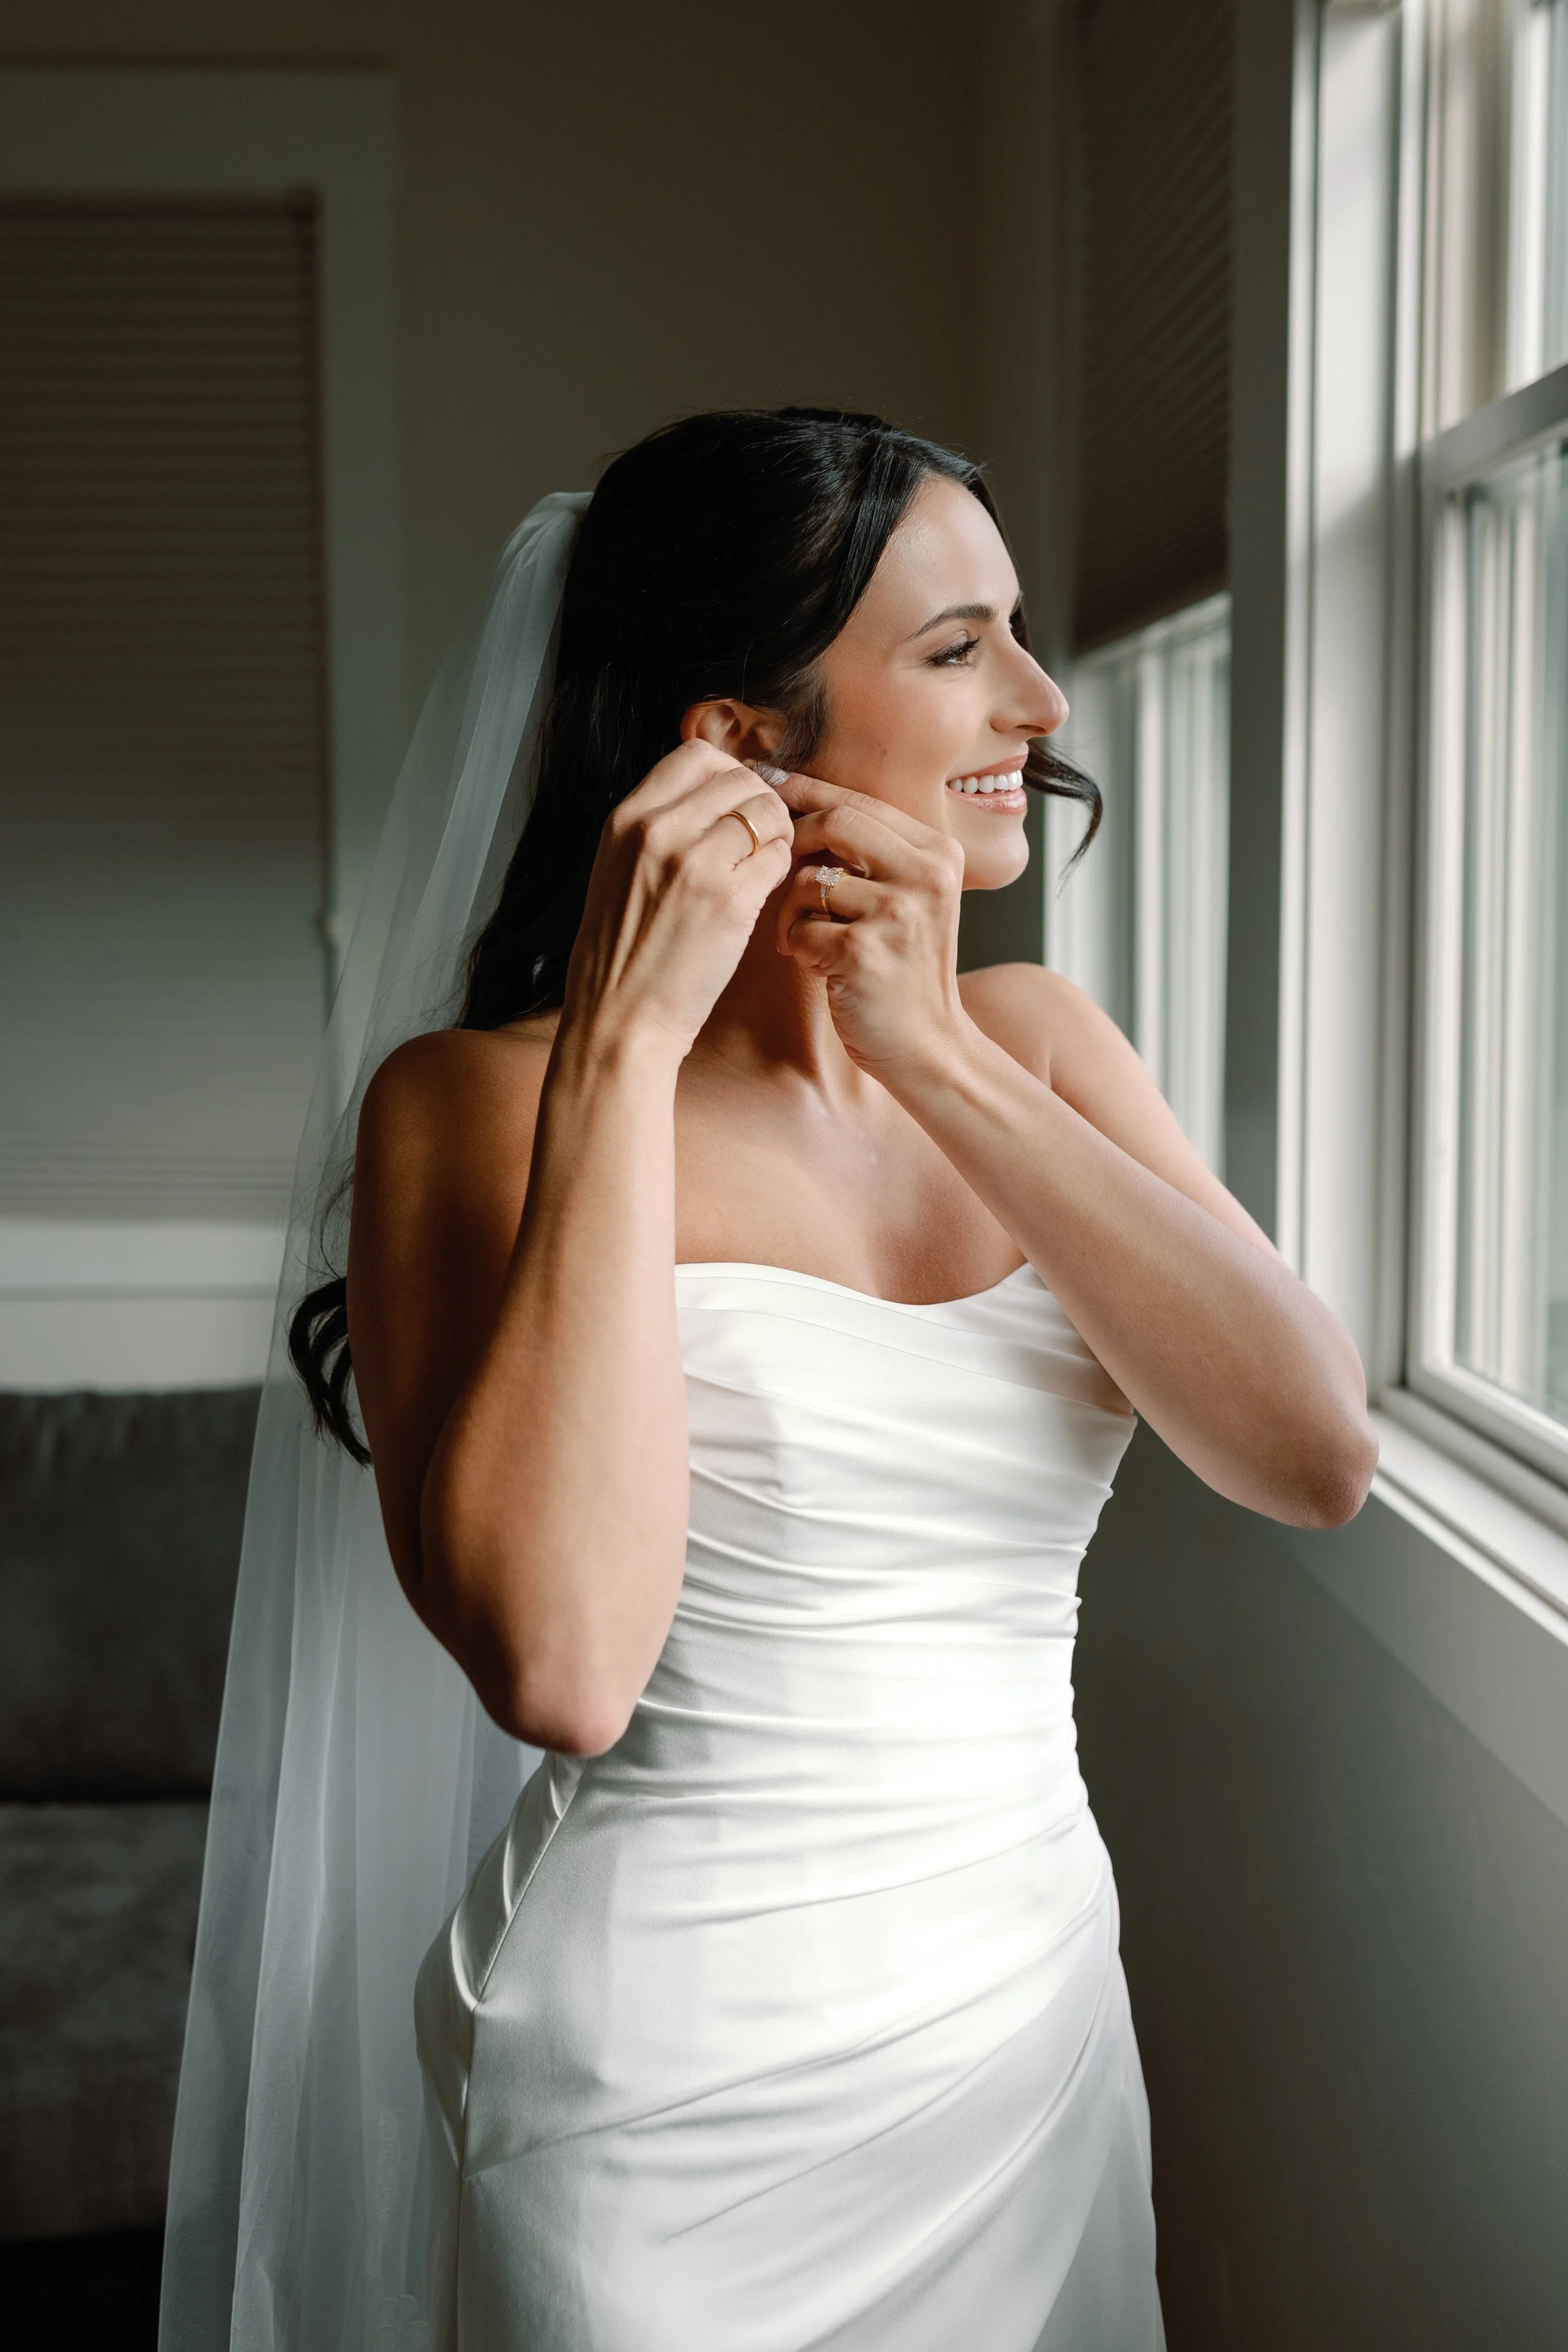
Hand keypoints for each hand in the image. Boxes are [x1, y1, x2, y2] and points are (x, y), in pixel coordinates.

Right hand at [563, 744, 793, 1058]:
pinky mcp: (730, 901)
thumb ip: (656, 826)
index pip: (697, 755)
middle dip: (759, 802)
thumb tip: (709, 794)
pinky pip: (779, 856)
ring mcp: (695, 864)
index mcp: (626, 819)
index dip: (728, 775)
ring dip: (777, 832)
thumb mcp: (617, 870)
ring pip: (767, 810)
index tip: (734, 805)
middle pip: (739, 777)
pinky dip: (782, 868)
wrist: (618, 1019)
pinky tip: (764, 892)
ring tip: (762, 864)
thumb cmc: (621, 953)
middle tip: (760, 837)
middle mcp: (659, 831)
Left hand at [773, 771, 970, 1082]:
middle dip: (794, 841)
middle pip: (835, 823)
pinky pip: (800, 929)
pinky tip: (820, 967)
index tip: (768, 786)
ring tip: (808, 938)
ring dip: (792, 910)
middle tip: (775, 869)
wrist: (929, 1046)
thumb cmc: (904, 971)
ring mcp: (898, 915)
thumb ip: (871, 853)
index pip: (859, 801)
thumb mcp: (909, 899)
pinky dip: (797, 947)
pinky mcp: (864, 954)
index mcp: (938, 853)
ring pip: (809, 880)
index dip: (807, 792)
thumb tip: (794, 800)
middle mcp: (927, 876)